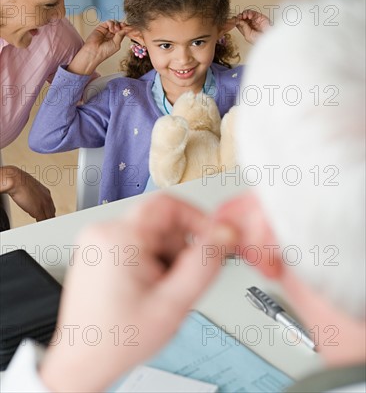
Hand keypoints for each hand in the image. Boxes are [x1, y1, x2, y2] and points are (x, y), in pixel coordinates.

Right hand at [0, 166, 54, 220]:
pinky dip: (42, 224)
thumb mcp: (30, 188)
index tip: (46, 216)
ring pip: (49, 216)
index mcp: (46, 192)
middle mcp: (47, 198)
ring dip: (46, 221)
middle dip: (49, 217)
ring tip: (42, 224)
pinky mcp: (38, 210)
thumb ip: (34, 195)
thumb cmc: (20, 182)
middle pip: (52, 212)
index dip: (48, 212)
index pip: (51, 206)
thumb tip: (30, 201)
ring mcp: (44, 204)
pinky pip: (43, 221)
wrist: (16, 180)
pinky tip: (39, 226)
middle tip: (45, 222)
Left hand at [40, 194, 236, 392]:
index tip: (210, 240)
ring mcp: (97, 241)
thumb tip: (224, 234)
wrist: (82, 363)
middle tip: (176, 283)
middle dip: (178, 251)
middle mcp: (103, 232)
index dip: (197, 220)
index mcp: (118, 236)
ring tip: (156, 292)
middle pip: (161, 223)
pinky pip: (136, 243)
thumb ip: (204, 265)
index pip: (169, 204)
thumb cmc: (116, 340)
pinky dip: (149, 262)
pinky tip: (143, 290)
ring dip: (165, 259)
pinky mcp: (97, 251)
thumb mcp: (172, 304)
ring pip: (151, 234)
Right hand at [67, 20, 129, 74]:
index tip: (129, 28)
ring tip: (115, 30)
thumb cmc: (104, 51)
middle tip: (123, 26)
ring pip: (114, 23)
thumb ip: (120, 35)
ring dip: (117, 25)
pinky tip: (111, 29)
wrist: (94, 52)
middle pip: (119, 26)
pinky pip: (108, 22)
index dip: (126, 29)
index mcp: (116, 39)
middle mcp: (112, 34)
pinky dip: (111, 23)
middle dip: (122, 25)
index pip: (123, 31)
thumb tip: (125, 29)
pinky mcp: (101, 27)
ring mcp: (107, 30)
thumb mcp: (116, 44)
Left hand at [235, 9, 270, 43]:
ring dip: (243, 14)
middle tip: (239, 18)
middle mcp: (249, 25)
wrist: (269, 37)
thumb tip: (239, 21)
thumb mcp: (248, 36)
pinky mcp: (258, 16)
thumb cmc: (261, 40)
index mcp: (246, 30)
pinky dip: (249, 12)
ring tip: (244, 16)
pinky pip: (252, 12)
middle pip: (241, 18)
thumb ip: (243, 28)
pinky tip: (249, 16)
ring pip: (245, 14)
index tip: (234, 21)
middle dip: (239, 17)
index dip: (235, 21)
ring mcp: (254, 20)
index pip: (238, 24)